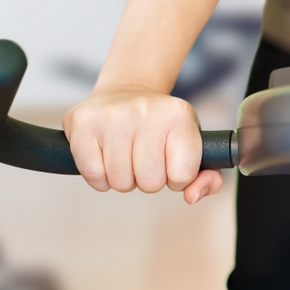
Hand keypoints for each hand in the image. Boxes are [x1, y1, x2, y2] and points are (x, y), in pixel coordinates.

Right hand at [62, 89, 221, 203]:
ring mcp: (113, 115)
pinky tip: (105, 157)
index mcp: (180, 115)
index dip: (176, 178)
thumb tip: (191, 197)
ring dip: (124, 178)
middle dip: (148, 179)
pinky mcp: (82, 121)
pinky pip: (93, 175)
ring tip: (126, 155)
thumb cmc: (163, 128)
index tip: (170, 162)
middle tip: (145, 158)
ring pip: (120, 183)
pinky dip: (99, 177)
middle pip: (150, 183)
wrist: (126, 92)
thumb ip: (207, 178)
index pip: (182, 176)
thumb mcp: (193, 146)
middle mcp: (146, 110)